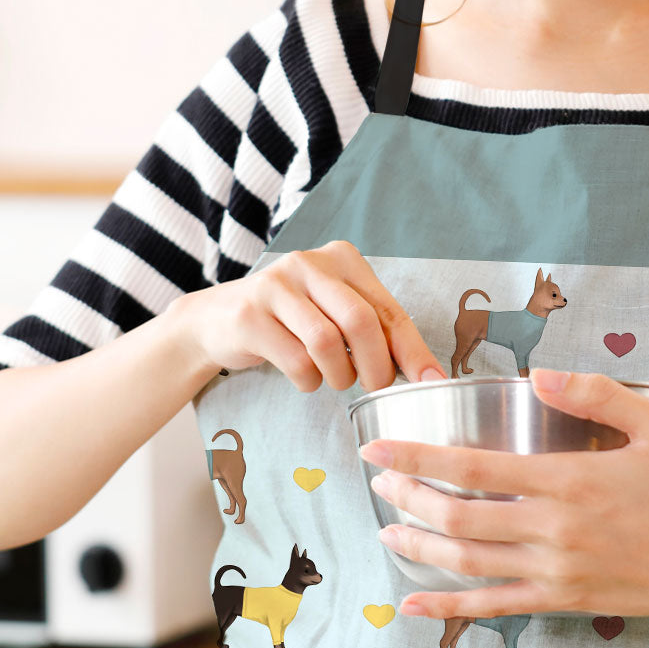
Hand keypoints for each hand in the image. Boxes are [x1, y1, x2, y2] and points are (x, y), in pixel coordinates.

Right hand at [167, 240, 447, 392]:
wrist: (217, 320)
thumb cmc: (291, 321)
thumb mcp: (334, 313)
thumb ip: (376, 330)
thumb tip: (427, 372)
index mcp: (342, 259)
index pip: (388, 309)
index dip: (413, 350)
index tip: (432, 381)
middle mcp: (309, 264)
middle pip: (361, 322)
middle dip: (376, 366)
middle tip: (375, 388)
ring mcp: (276, 286)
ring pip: (327, 343)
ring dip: (339, 376)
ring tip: (335, 380)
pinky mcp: (250, 315)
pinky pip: (296, 361)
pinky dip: (308, 381)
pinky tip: (305, 378)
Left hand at [359, 367, 648, 622]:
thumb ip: (597, 394)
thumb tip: (539, 375)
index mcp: (570, 481)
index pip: (472, 468)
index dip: (416, 458)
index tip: (376, 447)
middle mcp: (553, 531)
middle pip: (457, 517)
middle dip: (407, 497)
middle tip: (377, 481)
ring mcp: (555, 573)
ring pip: (467, 563)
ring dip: (419, 546)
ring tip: (385, 530)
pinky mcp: (564, 601)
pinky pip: (494, 608)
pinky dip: (449, 608)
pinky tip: (415, 606)